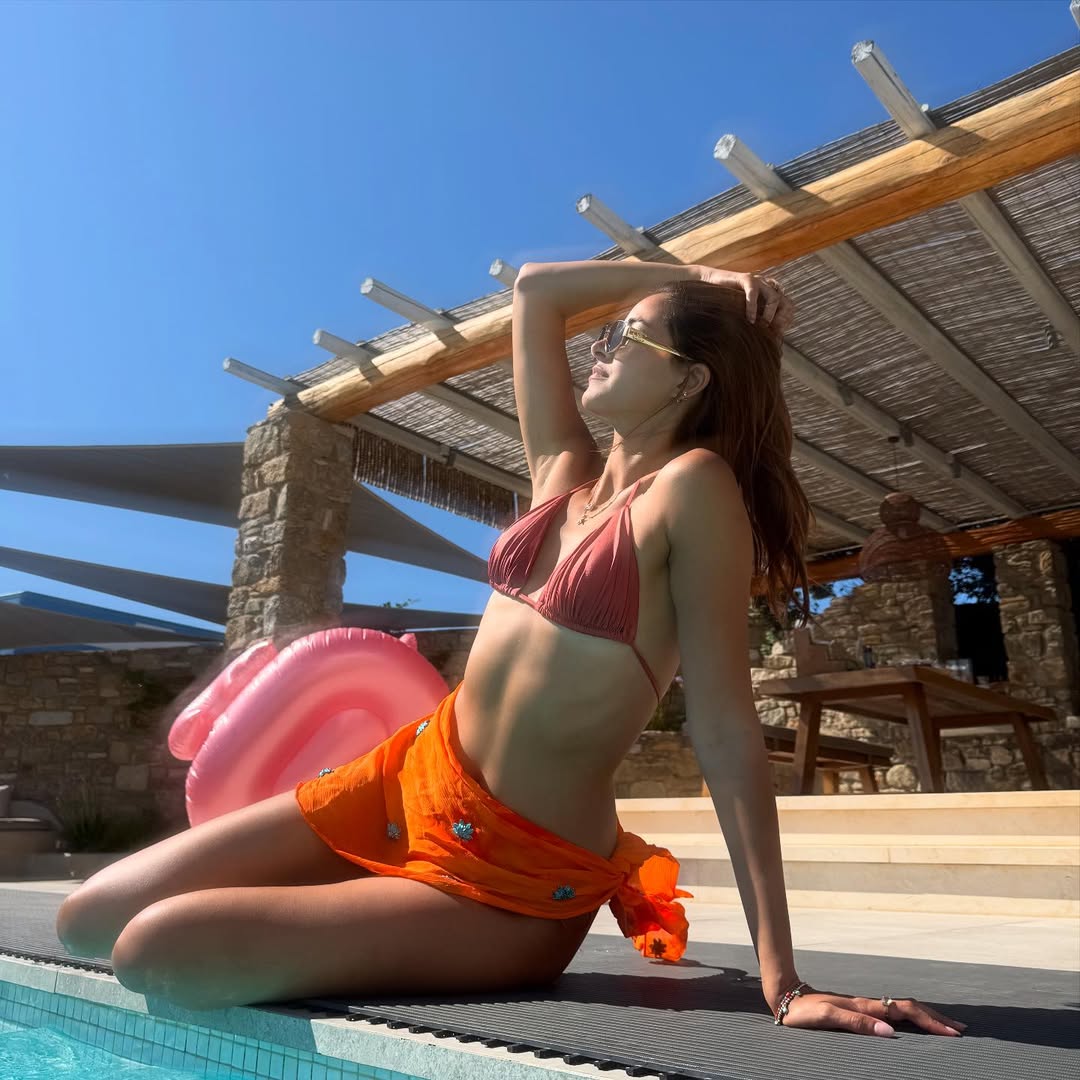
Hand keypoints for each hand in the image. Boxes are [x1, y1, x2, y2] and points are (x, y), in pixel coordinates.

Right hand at [693, 268, 794, 333]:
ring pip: (774, 297)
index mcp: (770, 294)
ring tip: (761, 326)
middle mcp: (768, 287)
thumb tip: (765, 339)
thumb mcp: (745, 312)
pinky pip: (753, 293)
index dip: (785, 322)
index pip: (788, 307)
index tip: (778, 334)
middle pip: (786, 302)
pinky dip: (752, 308)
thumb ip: (756, 320)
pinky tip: (749, 319)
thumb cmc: (727, 301)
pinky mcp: (746, 279)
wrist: (709, 283)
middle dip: (782, 319)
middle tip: (772, 331)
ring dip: (769, 314)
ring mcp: (758, 281)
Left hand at [778, 987, 967, 1037]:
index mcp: (865, 1006)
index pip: (905, 1011)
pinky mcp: (859, 1011)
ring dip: (926, 1017)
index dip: (930, 1022)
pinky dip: (910, 1018)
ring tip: (946, 1026)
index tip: (952, 1034)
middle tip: (961, 1030)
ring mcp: (865, 1006)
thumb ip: (856, 1024)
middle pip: (910, 1008)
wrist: (786, 998)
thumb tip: (890, 1033)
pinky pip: (892, 1013)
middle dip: (936, 1018)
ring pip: (902, 1008)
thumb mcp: (827, 1018)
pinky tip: (915, 1025)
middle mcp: (869, 1004)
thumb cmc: (804, 1013)